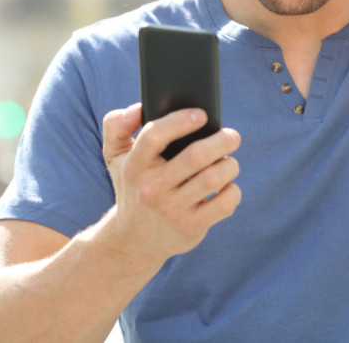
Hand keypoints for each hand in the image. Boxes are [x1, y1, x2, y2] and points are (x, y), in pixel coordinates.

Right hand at [102, 104, 241, 262]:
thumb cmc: (133, 185)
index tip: (202, 114)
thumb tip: (138, 108)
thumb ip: (116, 125)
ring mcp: (171, 210)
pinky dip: (233, 191)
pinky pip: (224, 204)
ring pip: (213, 178)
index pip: (154, 136)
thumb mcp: (115, 157)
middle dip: (221, 141)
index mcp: (134, 166)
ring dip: (230, 165)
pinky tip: (227, 186)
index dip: (180, 121)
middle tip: (231, 136)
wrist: (133, 240)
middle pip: (195, 157)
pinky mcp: (190, 228)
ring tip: (229, 161)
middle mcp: (151, 189)